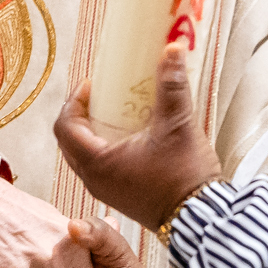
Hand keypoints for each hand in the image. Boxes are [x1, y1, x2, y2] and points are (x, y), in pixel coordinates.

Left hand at [53, 44, 224, 230]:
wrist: (202, 218)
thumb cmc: (184, 177)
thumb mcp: (177, 125)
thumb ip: (172, 86)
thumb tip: (171, 48)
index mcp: (97, 163)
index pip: (64, 125)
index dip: (75, 100)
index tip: (94, 85)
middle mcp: (95, 180)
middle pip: (69, 140)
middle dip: (81, 114)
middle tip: (102, 95)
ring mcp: (107, 191)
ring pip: (84, 155)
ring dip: (93, 132)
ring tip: (117, 112)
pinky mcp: (121, 196)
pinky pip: (100, 167)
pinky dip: (105, 147)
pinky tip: (130, 135)